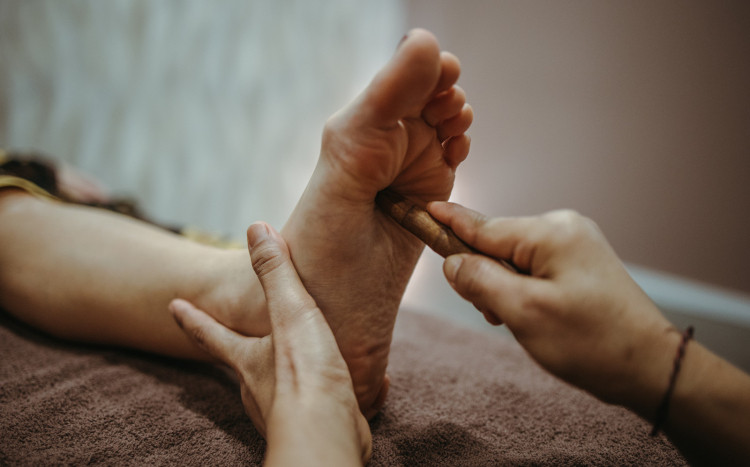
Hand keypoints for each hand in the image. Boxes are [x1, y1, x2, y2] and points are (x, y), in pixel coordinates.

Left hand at [170, 222, 370, 465]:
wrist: (328, 435)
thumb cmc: (305, 376)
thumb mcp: (291, 314)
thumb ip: (276, 272)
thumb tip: (255, 228)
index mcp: (248, 359)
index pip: (210, 334)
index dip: (192, 319)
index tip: (172, 306)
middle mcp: (260, 388)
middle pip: (240, 364)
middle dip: (237, 350)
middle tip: (230, 339)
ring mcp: (284, 411)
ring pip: (277, 388)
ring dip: (283, 374)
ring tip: (293, 363)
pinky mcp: (316, 425)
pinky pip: (320, 404)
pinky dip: (334, 391)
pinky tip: (353, 389)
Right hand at [428, 202, 680, 412]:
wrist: (651, 367)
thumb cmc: (592, 341)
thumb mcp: (524, 313)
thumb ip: (481, 282)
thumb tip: (452, 262)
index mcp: (550, 233)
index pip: (483, 226)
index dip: (448, 223)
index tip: (421, 209)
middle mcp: (563, 228)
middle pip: (497, 243)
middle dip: (484, 276)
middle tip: (494, 316)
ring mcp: (574, 244)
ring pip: (513, 259)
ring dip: (504, 289)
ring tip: (519, 323)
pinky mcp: (579, 263)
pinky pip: (533, 268)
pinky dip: (522, 291)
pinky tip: (532, 317)